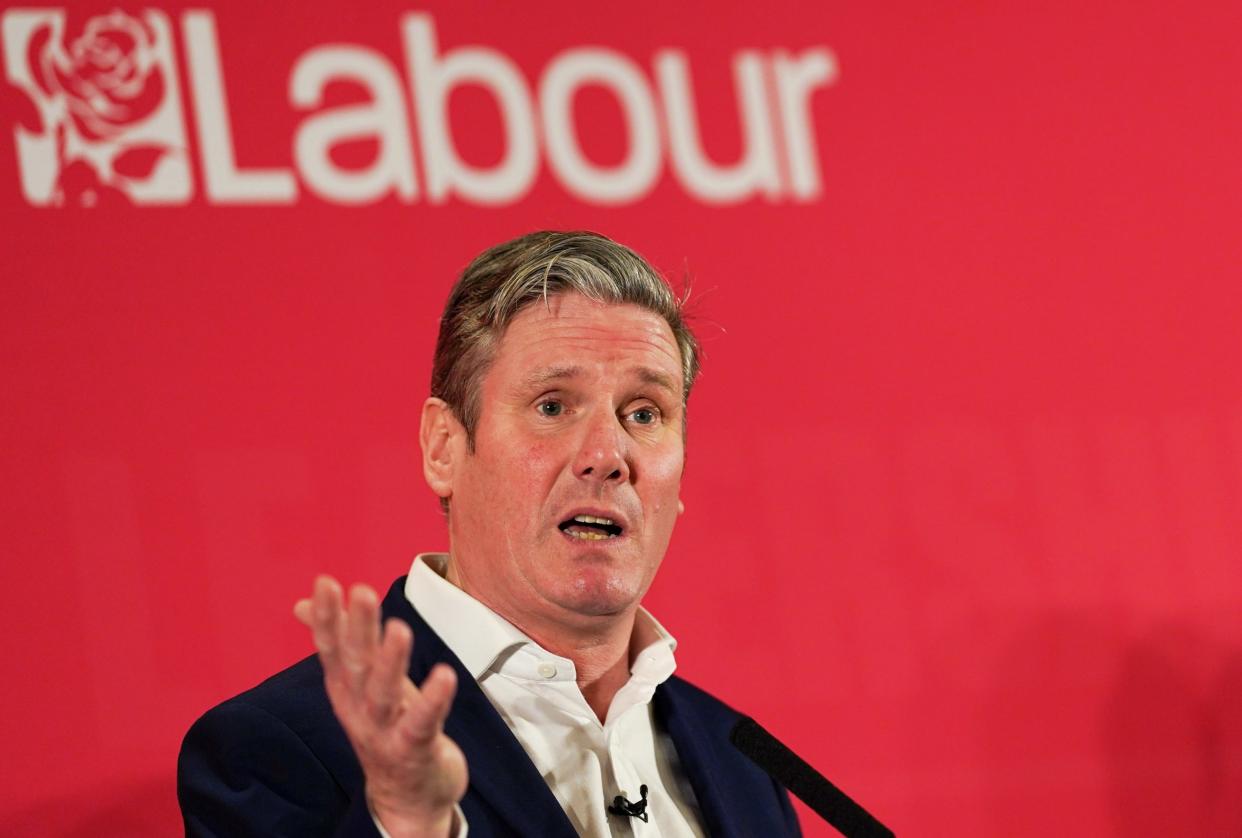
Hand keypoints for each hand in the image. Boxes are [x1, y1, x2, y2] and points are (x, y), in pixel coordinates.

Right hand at [294, 576, 467, 837]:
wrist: (404, 796)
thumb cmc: (385, 725)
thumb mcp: (358, 683)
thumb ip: (338, 639)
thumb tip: (303, 604)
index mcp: (345, 687)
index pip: (332, 648)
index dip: (328, 616)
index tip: (326, 582)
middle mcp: (358, 708)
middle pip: (355, 665)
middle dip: (358, 629)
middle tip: (361, 592)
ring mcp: (384, 731)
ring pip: (383, 694)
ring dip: (390, 662)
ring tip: (399, 629)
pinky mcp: (414, 749)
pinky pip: (422, 723)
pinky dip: (433, 700)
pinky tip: (444, 674)